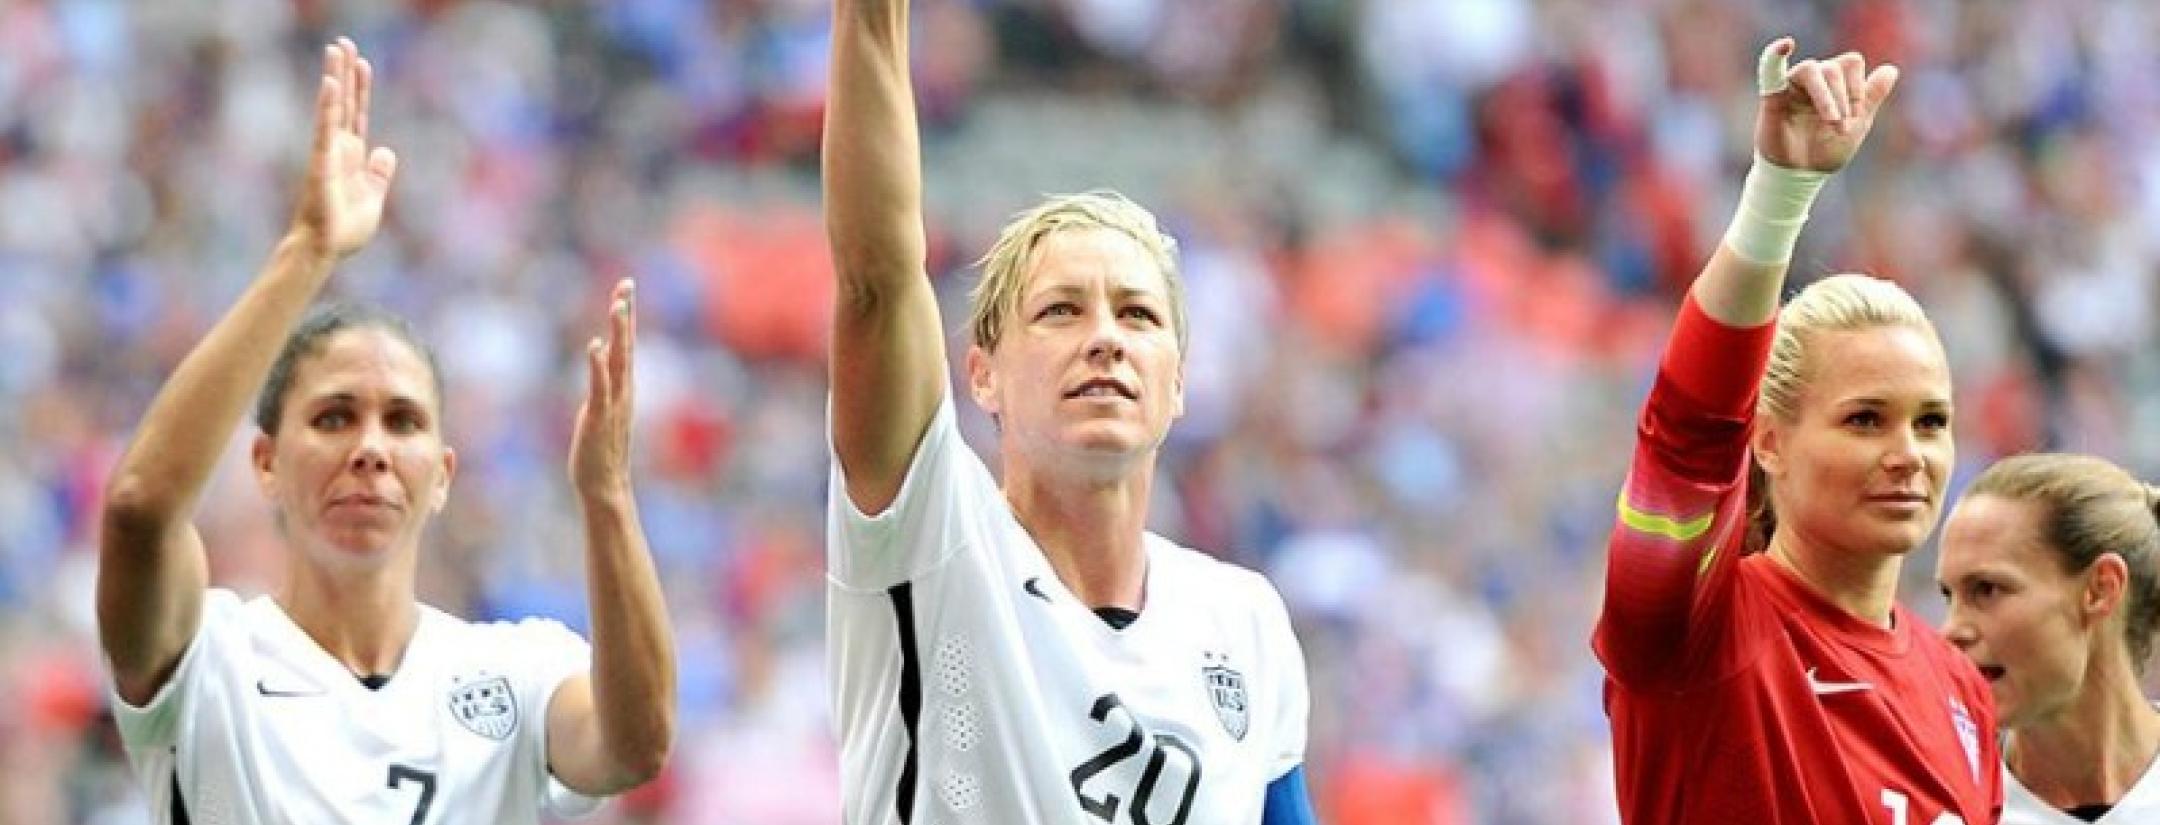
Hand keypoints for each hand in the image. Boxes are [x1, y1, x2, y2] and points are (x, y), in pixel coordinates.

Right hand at [290, 37, 397, 259]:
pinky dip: (328, 106)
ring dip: (335, 78)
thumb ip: (379, 174)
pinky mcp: (322, 161)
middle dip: (345, 72)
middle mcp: (339, 149)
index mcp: (353, 156)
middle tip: (342, 42)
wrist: (325, 249)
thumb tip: (386, 150)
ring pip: (333, 108)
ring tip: (335, 49)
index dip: (360, 89)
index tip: (362, 63)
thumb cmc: (344, 229)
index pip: (358, 114)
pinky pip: (325, 128)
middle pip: (344, 102)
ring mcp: (329, 152)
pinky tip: (330, 83)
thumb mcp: (374, 198)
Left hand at [570, 279, 636, 501]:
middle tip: (626, 284)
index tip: (625, 288)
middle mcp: (624, 390)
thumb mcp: (601, 407)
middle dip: (626, 314)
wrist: (604, 485)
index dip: (627, 316)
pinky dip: (598, 365)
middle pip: (627, 345)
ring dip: (619, 333)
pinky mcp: (600, 415)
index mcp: (623, 387)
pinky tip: (595, 345)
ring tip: (617, 305)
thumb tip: (600, 350)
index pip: (626, 345)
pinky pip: (600, 386)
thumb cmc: (600, 450)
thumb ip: (603, 379)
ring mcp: (614, 402)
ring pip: (619, 360)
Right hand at [1753, 38, 1899, 172]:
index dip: (1858, 86)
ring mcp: (1791, 87)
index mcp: (1833, 83)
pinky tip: (1785, 45)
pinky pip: (1771, 69)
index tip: (1857, 115)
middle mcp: (1812, 80)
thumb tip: (1891, 69)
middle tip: (1840, 126)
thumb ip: (1872, 96)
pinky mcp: (1772, 97)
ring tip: (1831, 121)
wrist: (1802, 175)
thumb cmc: (1826, 151)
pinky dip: (1775, 54)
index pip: (1850, 63)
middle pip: (1834, 67)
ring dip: (1827, 96)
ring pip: (1813, 69)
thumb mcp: (1858, 124)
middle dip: (1843, 97)